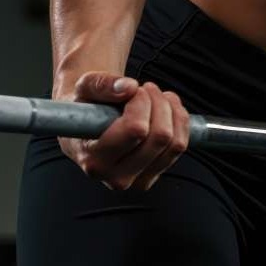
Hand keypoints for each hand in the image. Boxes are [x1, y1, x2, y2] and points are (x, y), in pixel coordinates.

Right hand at [56, 72, 191, 191]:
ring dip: (170, 110)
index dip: (140, 103)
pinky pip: (182, 145)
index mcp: (95, 161)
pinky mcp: (155, 174)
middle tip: (143, 90)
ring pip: (175, 142)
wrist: (86, 126)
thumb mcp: (83, 89)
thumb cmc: (85, 107)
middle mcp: (117, 178)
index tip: (132, 90)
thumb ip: (101, 85)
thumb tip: (129, 87)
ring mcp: (139, 180)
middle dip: (156, 103)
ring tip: (152, 97)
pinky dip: (179, 120)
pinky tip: (163, 108)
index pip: (136, 130)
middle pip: (160, 137)